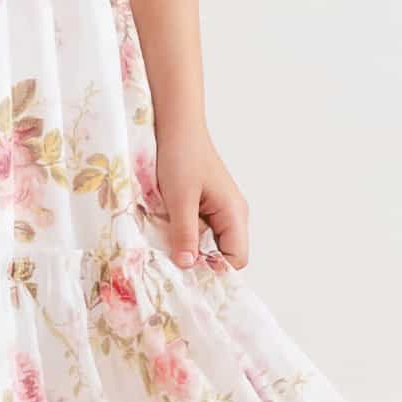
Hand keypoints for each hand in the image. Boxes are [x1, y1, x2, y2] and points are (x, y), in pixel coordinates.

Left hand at [153, 125, 249, 270]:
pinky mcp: (204, 203)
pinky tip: (166, 229)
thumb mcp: (180, 197)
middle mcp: (232, 214)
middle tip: (172, 264)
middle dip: (200, 261)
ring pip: (208, 242)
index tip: (188, 275)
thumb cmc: (181, 155)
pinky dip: (184, 233)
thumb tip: (188, 266)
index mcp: (234, 214)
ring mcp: (219, 209)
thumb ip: (185, 233)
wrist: (176, 125)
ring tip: (166, 245)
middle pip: (223, 253)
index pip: (235, 259)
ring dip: (189, 246)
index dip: (214, 270)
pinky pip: (198, 228)